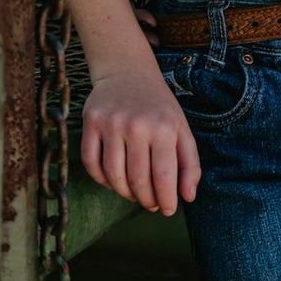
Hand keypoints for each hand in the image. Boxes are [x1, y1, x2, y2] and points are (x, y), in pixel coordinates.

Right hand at [81, 69, 200, 215]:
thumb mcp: (181, 127)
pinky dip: (101, 179)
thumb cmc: (157, 105)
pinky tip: (114, 180)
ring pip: (114, 175)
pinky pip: (91, 163)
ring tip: (134, 194)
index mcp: (163, 126)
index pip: (163, 176)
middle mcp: (136, 125)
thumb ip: (189, 162)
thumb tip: (188, 197)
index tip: (168, 209)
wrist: (127, 71)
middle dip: (146, 200)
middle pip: (137, 179)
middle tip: (151, 204)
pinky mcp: (91, 122)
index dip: (166, 199)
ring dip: (125, 193)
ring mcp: (111, 123)